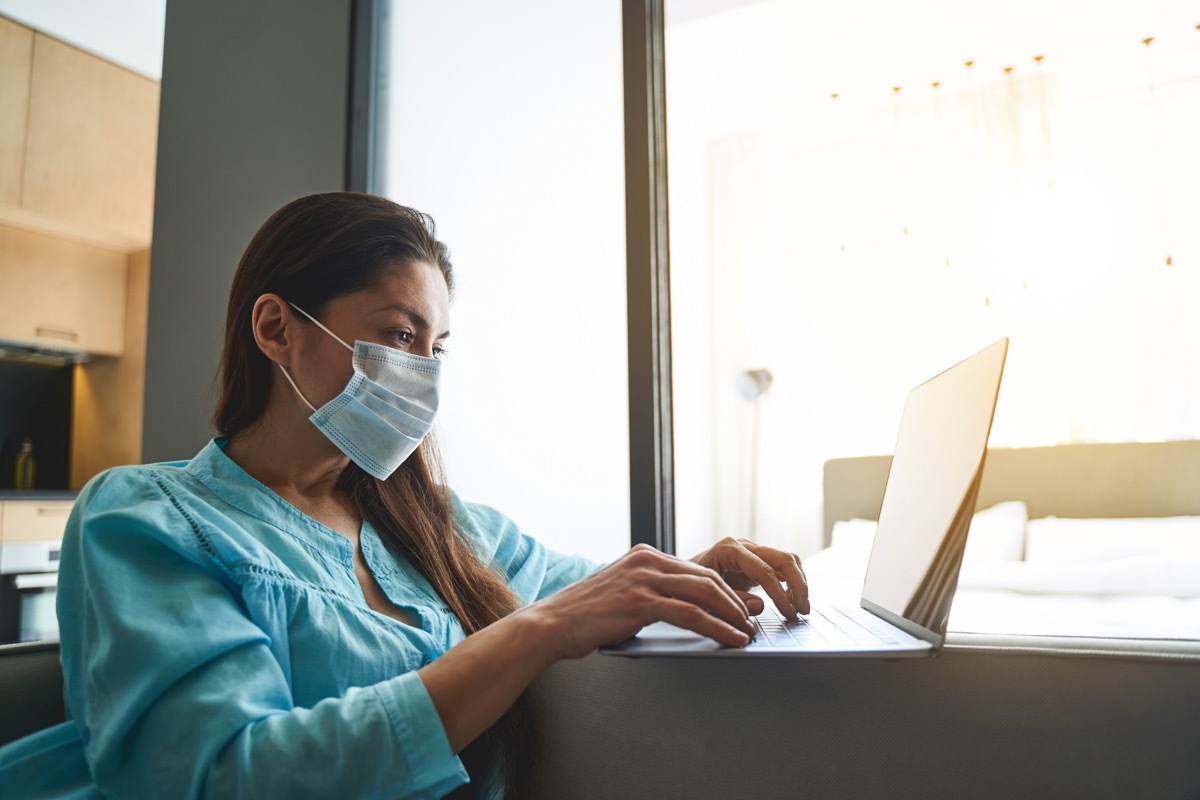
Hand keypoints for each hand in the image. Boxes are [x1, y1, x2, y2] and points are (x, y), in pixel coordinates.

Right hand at [530, 544, 757, 659]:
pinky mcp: (641, 601)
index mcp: (644, 556)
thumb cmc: (584, 616)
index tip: (741, 608)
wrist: (552, 624)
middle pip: (706, 577)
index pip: (696, 569)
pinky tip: (730, 638)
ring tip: (747, 632)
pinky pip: (691, 614)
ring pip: (704, 593)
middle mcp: (646, 561)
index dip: (724, 590)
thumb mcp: (622, 592)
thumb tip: (684, 608)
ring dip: (732, 614)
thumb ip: (650, 592)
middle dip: (734, 601)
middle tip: (752, 621)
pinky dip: (717, 627)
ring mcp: (643, 579)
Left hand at [690, 537, 809, 618]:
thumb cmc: (689, 585)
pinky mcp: (758, 560)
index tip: (789, 613)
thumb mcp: (704, 595)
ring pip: (788, 560)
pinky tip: (794, 602)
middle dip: (798, 585)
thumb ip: (732, 600)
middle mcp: (744, 546)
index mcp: (729, 550)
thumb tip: (759, 606)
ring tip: (801, 609)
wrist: (681, 577)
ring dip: (799, 583)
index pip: (765, 570)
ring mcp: (752, 551)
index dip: (780, 594)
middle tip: (802, 611)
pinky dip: (793, 583)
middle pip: (783, 558)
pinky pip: (783, 567)